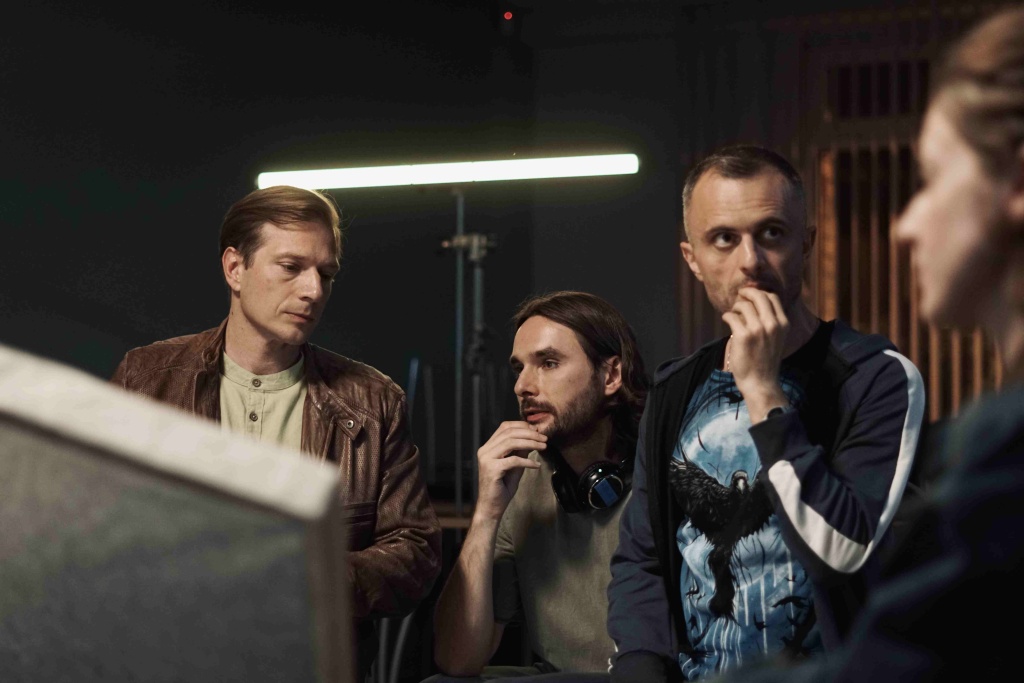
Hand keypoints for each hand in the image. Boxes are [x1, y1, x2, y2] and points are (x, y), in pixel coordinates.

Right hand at [474, 421, 544, 521]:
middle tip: (544, 438)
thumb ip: (520, 452)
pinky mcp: (492, 469)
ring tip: (543, 447)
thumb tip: (533, 437)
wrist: (491, 508)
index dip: (522, 426)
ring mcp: (487, 459)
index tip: (537, 430)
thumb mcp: (514, 466)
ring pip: (511, 443)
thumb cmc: (502, 488)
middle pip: (509, 432)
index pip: (504, 427)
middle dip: (530, 433)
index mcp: (488, 447)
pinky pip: (514, 460)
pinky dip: (528, 461)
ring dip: (531, 443)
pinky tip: (537, 465)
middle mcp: (485, 451)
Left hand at [722, 287, 789, 420]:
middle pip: (758, 295)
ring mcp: (758, 329)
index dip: (760, 292)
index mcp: (783, 324)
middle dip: (747, 292)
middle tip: (739, 296)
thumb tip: (755, 301)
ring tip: (733, 313)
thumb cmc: (765, 360)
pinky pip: (731, 316)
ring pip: (743, 305)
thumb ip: (771, 321)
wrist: (761, 382)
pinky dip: (727, 316)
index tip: (751, 295)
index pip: (772, 297)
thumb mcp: (777, 338)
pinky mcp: (743, 336)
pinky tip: (726, 319)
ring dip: (736, 307)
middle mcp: (772, 324)